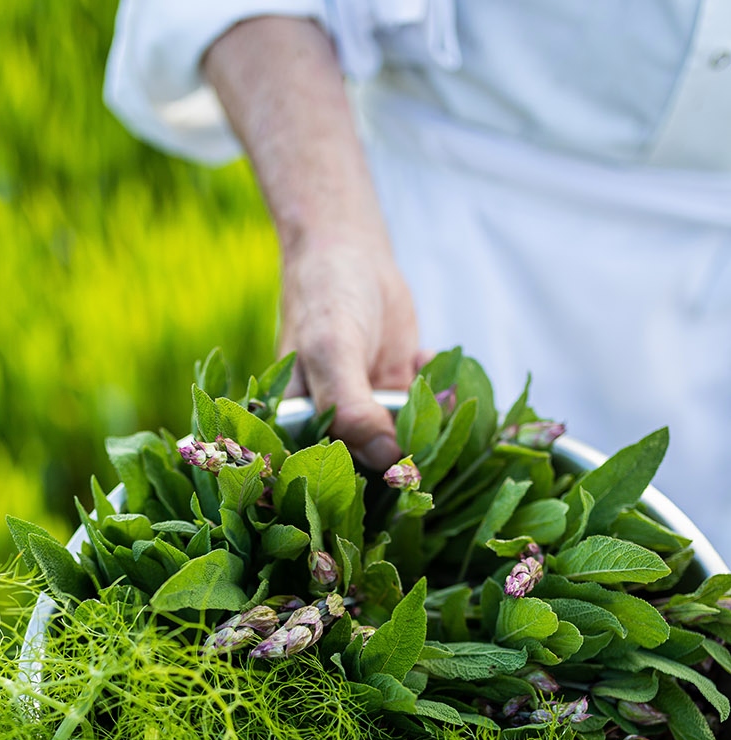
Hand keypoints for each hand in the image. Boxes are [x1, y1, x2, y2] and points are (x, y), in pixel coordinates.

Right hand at [280, 228, 425, 469]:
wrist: (349, 252)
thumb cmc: (325, 300)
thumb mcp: (332, 353)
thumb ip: (353, 410)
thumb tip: (389, 461)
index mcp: (299, 432)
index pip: (331, 480)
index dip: (368, 487)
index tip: (404, 476)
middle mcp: (332, 432)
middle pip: (375, 469)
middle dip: (409, 452)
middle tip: (428, 431)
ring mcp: (369, 416)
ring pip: (408, 442)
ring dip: (431, 421)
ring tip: (428, 383)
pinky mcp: (398, 398)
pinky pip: (428, 412)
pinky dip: (440, 393)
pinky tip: (426, 359)